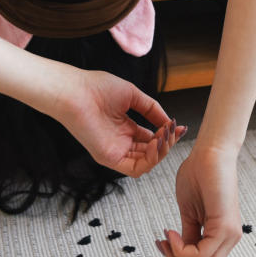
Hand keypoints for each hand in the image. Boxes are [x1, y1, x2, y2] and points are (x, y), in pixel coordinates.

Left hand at [56, 69, 186, 177]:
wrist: (76, 91)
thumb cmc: (96, 88)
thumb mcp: (133, 95)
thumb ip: (152, 108)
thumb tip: (169, 121)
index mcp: (124, 127)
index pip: (151, 139)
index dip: (167, 135)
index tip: (180, 126)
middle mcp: (121, 141)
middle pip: (151, 151)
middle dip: (167, 142)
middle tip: (174, 130)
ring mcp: (115, 151)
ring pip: (147, 162)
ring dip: (162, 151)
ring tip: (166, 135)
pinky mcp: (109, 158)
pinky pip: (136, 169)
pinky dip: (151, 160)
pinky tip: (157, 144)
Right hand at [148, 145, 241, 256]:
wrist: (210, 151)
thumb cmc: (200, 174)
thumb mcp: (188, 213)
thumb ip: (186, 236)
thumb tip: (175, 254)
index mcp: (219, 238)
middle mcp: (228, 240)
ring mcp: (229, 235)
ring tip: (162, 244)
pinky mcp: (225, 227)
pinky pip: (200, 254)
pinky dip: (179, 250)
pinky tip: (169, 234)